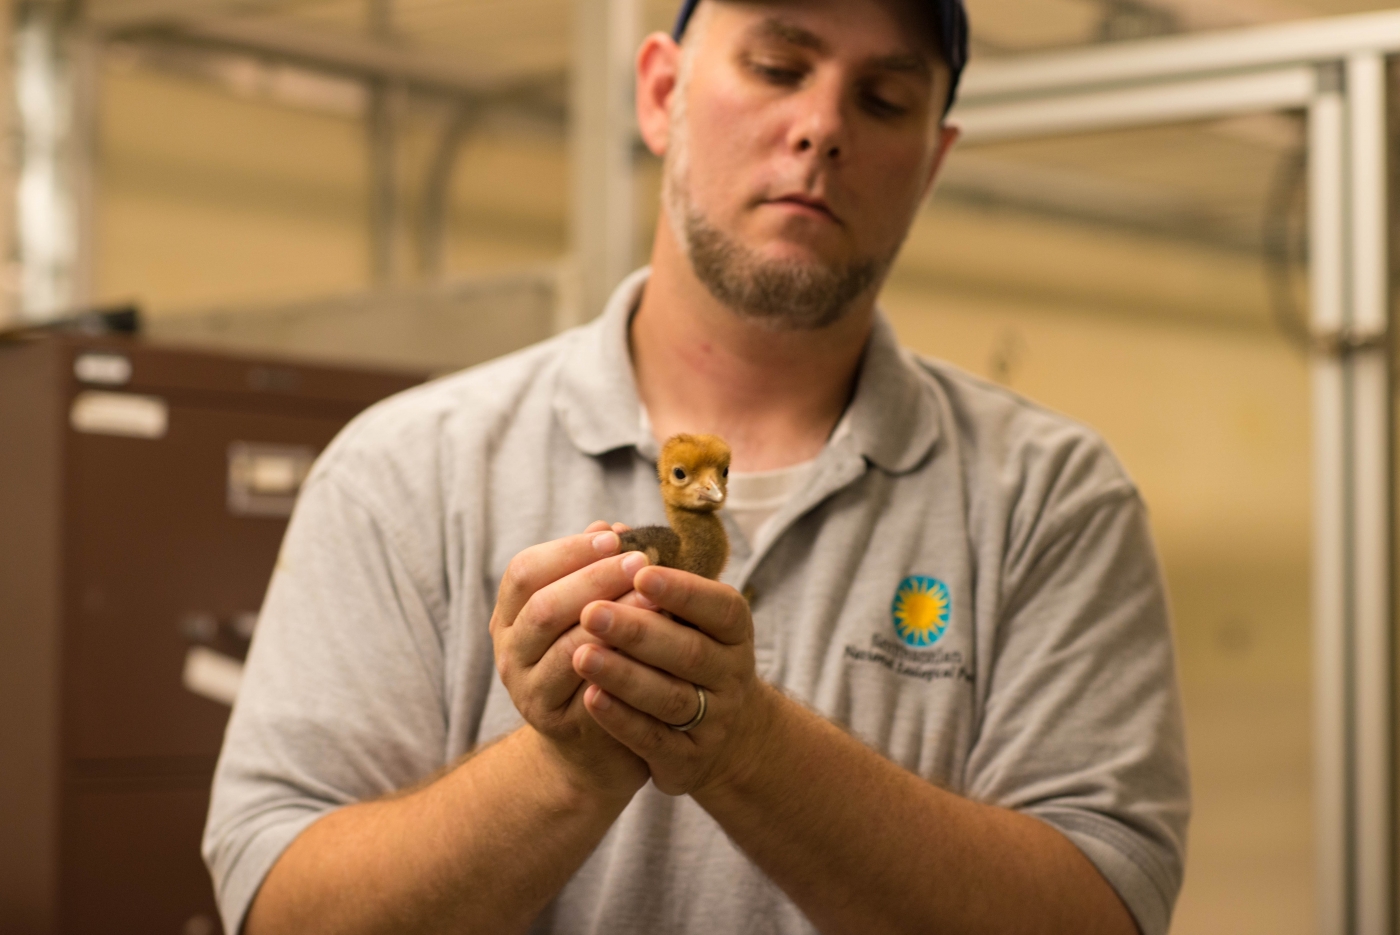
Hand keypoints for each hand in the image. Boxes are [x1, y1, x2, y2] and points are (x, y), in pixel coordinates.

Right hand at [490, 521, 652, 798]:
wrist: (595, 745)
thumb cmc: (598, 661)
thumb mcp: (590, 612)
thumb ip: (595, 572)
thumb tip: (610, 525)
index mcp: (510, 616)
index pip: (524, 570)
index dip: (569, 550)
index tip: (616, 536)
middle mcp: (510, 652)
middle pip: (542, 605)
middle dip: (594, 577)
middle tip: (641, 560)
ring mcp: (528, 690)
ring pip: (566, 646)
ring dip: (612, 616)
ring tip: (653, 595)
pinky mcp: (558, 723)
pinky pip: (589, 686)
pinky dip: (620, 659)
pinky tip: (652, 642)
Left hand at [570, 565, 778, 796]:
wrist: (725, 738)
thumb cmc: (692, 657)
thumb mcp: (690, 618)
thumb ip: (651, 581)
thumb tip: (602, 531)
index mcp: (735, 631)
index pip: (719, 606)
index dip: (683, 591)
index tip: (641, 570)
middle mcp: (732, 675)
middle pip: (688, 652)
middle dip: (638, 630)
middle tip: (592, 611)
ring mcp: (715, 721)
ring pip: (669, 697)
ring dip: (624, 675)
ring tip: (581, 654)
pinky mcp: (690, 760)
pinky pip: (653, 739)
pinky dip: (622, 719)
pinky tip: (591, 698)